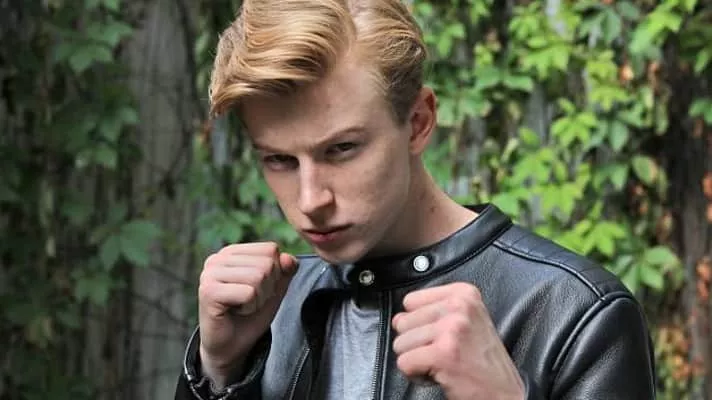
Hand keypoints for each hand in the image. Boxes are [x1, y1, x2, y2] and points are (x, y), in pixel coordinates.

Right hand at [197, 242, 297, 386]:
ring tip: (242, 306)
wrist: (230, 346)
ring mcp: (210, 273)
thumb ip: (285, 271)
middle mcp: (217, 258)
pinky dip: (250, 307)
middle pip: (267, 264)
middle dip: (267, 289)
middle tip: (249, 302)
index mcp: (232, 252)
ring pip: (259, 277)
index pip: (271, 249)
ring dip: (258, 299)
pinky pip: (249, 293)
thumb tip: (289, 258)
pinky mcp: (208, 291)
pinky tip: (235, 312)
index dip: (274, 274)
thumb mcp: (274, 289)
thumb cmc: (250, 315)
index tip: (257, 290)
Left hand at [392, 282, 524, 399]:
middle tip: (441, 352)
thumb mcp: (468, 319)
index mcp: (464, 293)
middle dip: (416, 343)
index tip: (440, 335)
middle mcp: (459, 306)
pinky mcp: (443, 353)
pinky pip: (404, 362)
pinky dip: (415, 374)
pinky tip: (436, 374)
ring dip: (416, 359)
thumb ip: (436, 309)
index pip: (411, 300)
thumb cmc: (482, 359)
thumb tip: (399, 317)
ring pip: (401, 342)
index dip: (419, 322)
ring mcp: (451, 329)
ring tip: (440, 363)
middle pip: (403, 321)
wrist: (504, 391)